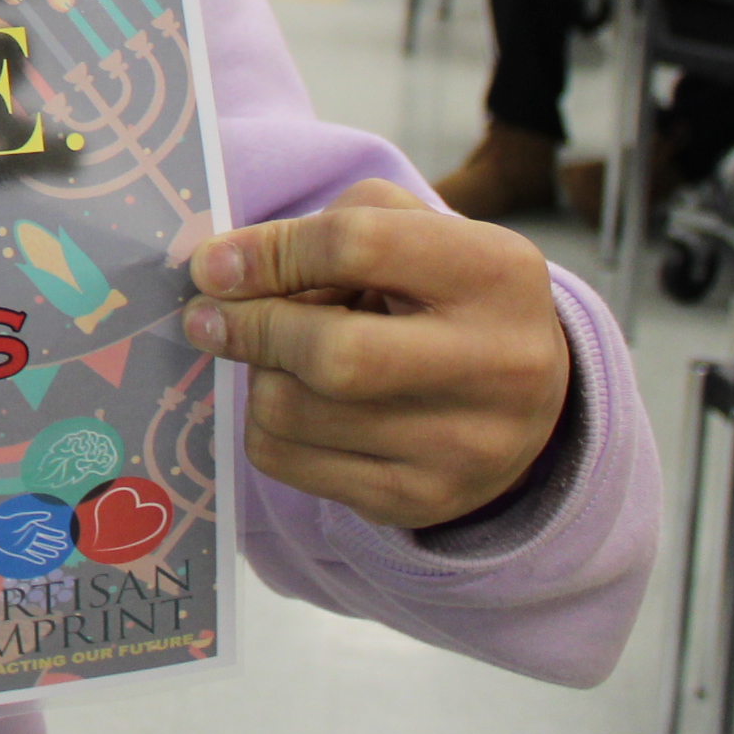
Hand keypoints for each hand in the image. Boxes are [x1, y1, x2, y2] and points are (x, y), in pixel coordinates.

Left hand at [181, 177, 570, 531]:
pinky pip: (285, 461)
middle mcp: (497, 364)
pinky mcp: (419, 500)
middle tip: (208, 315)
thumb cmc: (442, 296)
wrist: (526, 402)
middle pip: (331, 353)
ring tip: (277, 357)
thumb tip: (224, 273)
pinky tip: (296, 403)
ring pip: (292, 411)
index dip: (267, 253)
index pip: (357, 246)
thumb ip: (323, 232)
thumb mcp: (409, 233)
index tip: (212, 265)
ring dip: (257, 376)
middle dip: (250, 328)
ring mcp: (462, 446)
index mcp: (493, 271)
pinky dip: (265, 424)